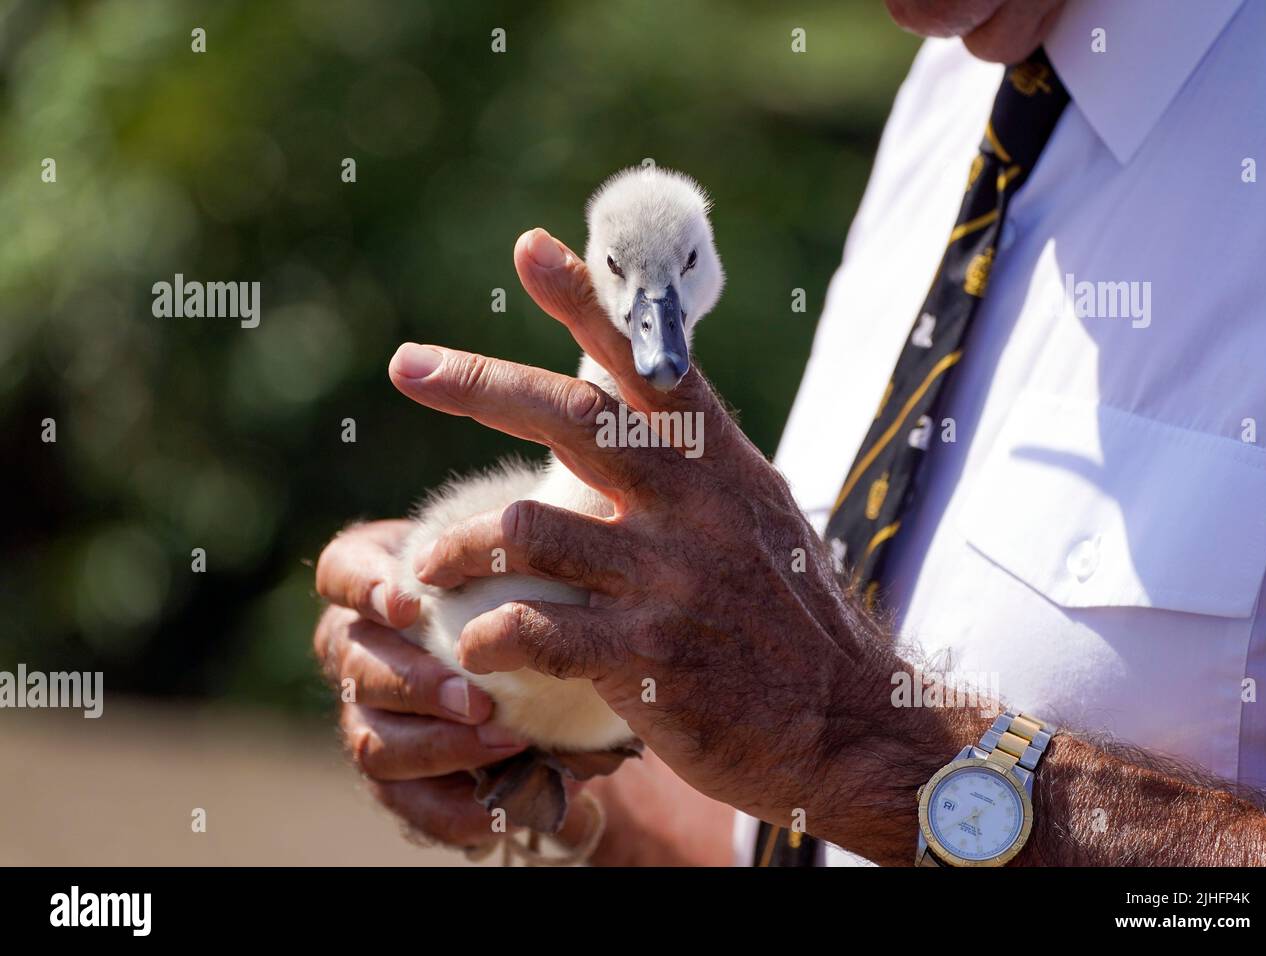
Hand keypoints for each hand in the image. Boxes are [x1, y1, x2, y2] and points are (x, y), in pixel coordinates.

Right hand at [313, 520, 535, 847]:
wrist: (532, 673)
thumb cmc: (514, 596)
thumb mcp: (509, 569)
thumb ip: (514, 565)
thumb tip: (566, 569)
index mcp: (369, 586)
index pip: (340, 572)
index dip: (364, 588)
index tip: (407, 606)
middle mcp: (354, 649)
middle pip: (357, 667)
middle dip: (416, 686)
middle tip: (477, 700)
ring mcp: (365, 717)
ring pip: (373, 741)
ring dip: (439, 746)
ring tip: (506, 743)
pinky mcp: (392, 777)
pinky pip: (409, 803)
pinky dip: (455, 808)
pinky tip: (501, 807)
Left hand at [385, 228, 927, 846]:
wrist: (849, 724)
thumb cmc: (790, 619)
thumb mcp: (760, 517)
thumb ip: (693, 465)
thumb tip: (625, 400)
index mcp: (720, 463)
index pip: (649, 362)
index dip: (587, 301)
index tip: (531, 248)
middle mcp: (695, 505)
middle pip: (569, 417)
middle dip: (478, 381)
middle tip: (408, 364)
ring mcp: (672, 580)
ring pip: (524, 528)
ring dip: (458, 545)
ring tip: (431, 566)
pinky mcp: (648, 657)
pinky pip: (532, 628)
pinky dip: (487, 635)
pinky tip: (476, 647)